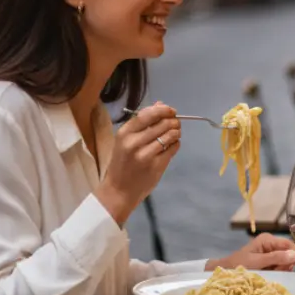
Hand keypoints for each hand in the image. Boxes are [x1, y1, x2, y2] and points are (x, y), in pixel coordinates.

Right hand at [96, 102, 179, 224]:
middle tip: (175, 124)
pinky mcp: (156, 166)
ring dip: (176, 132)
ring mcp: (146, 155)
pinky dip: (176, 144)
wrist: (118, 190)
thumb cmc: (122, 163)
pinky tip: (172, 145)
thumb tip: (161, 104)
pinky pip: (173, 148)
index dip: (163, 110)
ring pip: (170, 135)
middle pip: (163, 123)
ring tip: (174, 134)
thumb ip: (143, 122)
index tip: (171, 111)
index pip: (148, 114)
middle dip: (173, 121)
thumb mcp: (126, 140)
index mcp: (124, 133)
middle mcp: (134, 142)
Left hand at [207, 233, 294, 271]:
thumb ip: (276, 258)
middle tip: (274, 271)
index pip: (289, 244)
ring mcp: (271, 254)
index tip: (290, 266)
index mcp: (268, 239)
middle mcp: (271, 244)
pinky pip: (280, 267)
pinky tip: (270, 275)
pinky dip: (277, 272)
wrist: (225, 273)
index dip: (293, 255)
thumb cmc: (238, 265)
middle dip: (285, 264)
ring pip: (286, 262)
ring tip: (269, 273)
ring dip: (281, 269)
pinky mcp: (270, 262)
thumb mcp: (257, 262)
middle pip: (289, 253)